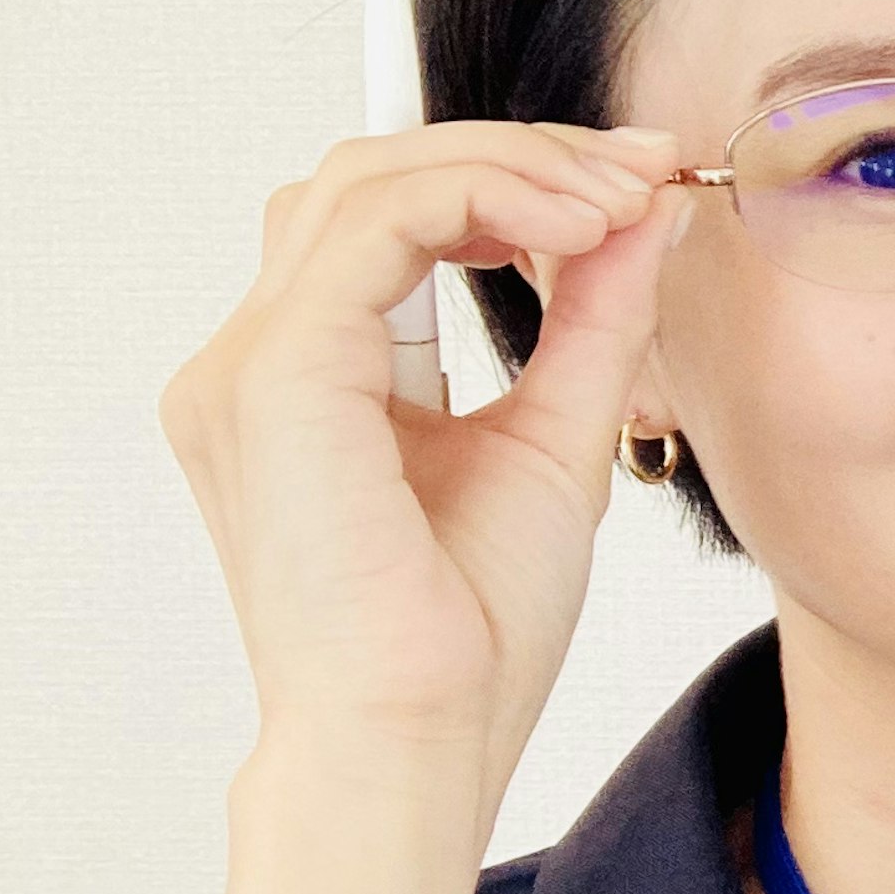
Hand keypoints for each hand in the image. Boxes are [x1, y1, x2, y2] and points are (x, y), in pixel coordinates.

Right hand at [158, 116, 684, 820]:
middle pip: (372, 176)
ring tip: (623, 198)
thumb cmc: (469, 637)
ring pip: (366, 179)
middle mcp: (257, 360)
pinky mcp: (274, 378)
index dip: (515, 177)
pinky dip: (482, 200)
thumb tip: (644, 216)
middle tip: (643, 168)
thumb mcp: (557, 440)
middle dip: (520, 153)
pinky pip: (373, 226)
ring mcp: (249, 365)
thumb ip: (593, 323)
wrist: (416, 740)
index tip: (639, 182)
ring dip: (509, 166)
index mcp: (309, 378)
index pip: (392, 217)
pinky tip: (579, 227)